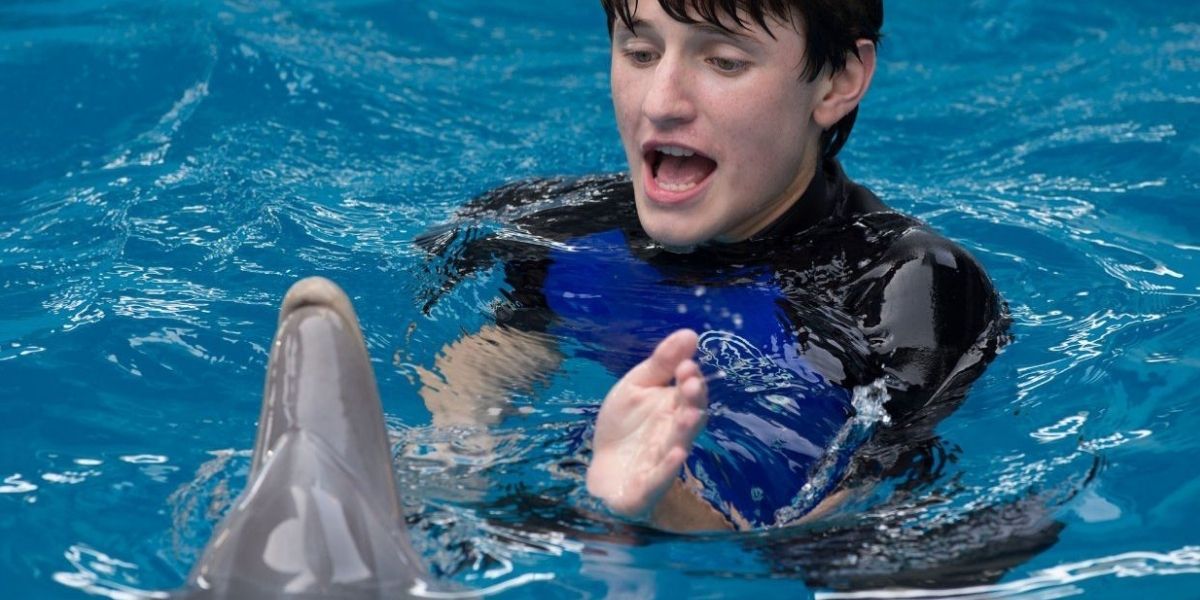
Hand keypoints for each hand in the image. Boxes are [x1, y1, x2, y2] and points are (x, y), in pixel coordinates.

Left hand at [586, 329, 708, 517]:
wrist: (603, 471)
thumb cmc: (623, 427)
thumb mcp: (636, 387)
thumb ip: (660, 363)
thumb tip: (690, 333)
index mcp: (673, 408)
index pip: (689, 392)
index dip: (690, 379)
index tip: (686, 365)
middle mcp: (674, 433)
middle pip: (689, 417)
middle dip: (692, 402)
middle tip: (690, 384)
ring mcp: (663, 461)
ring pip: (679, 445)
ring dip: (685, 431)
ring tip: (689, 415)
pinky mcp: (648, 486)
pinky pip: (660, 477)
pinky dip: (668, 467)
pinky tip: (676, 454)